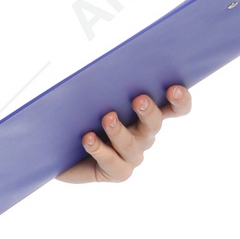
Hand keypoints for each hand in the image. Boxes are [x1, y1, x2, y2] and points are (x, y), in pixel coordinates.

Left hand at [56, 85, 190, 184]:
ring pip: (131, 144)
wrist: (59, 148)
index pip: (175, 108)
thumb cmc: (80, 114)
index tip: (173, 89)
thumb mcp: (93, 93)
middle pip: (155, 123)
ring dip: (119, 131)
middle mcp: (144, 135)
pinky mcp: (117, 172)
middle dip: (148, 111)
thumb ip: (107, 82)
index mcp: (146, 113)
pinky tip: (88, 138)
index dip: (180, 100)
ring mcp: (132, 156)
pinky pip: (113, 163)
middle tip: (138, 100)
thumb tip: (107, 66)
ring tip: (107, 118)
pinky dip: (99, 150)